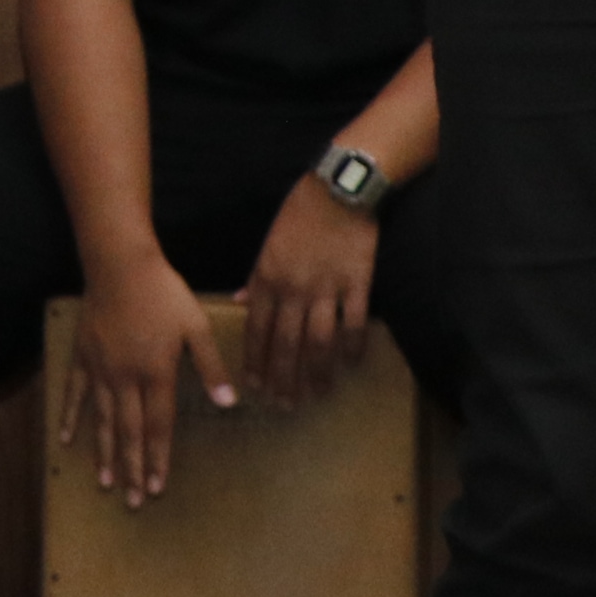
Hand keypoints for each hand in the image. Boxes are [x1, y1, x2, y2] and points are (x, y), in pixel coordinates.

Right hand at [60, 251, 231, 508]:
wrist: (118, 262)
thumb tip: (229, 403)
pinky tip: (66, 440)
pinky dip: (72, 418)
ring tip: (106, 483)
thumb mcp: (196, 325)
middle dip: (133, 469)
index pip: (158, 426)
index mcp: (156, 373)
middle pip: (130, 432)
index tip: (157, 487)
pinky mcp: (83, 355)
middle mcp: (125, 378)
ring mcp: (100, 369)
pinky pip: (75, 392)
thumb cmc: (162, 292)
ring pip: (103, 420)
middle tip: (133, 502)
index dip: (159, 459)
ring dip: (106, 454)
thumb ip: (210, 366)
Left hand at [239, 178, 383, 410]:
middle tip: (284, 406)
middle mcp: (294, 289)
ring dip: (317, 373)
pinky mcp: (357, 285)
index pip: (258, 329)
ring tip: (317, 395)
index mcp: (268, 278)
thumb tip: (238, 302)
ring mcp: (327, 289)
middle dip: (283, 378)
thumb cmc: (299, 214)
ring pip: (319, 341)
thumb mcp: (268, 244)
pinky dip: (352, 347)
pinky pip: (354, 324)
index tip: (255, 388)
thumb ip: (255, 278)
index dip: (256, 361)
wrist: (337, 190)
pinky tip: (350, 366)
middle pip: (286, 343)